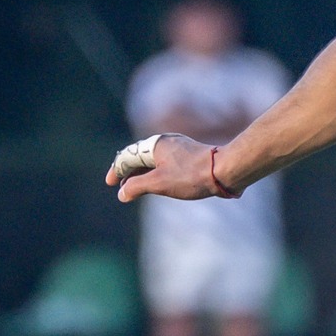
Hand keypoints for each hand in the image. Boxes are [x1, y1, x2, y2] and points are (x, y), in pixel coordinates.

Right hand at [105, 133, 227, 201]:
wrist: (225, 171)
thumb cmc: (192, 175)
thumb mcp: (159, 183)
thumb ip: (136, 187)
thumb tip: (122, 193)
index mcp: (155, 145)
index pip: (128, 156)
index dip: (117, 170)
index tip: (110, 183)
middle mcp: (166, 143)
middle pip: (140, 156)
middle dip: (128, 172)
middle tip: (121, 186)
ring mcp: (179, 148)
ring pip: (154, 160)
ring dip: (143, 174)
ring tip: (137, 188)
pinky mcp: (191, 156)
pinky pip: (167, 163)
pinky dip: (157, 173)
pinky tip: (160, 184)